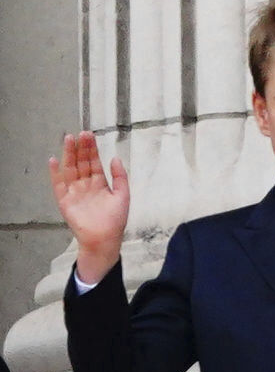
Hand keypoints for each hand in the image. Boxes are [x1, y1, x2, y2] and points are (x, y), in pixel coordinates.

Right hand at [49, 131, 130, 284]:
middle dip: (81, 148)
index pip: (93, 162)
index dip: (92, 149)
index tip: (90, 135)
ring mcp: (74, 192)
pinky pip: (58, 185)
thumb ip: (120, 177)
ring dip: (69, 155)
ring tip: (69, 139)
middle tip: (81, 133)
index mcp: (99, 183)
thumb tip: (115, 158)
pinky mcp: (64, 201)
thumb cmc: (115, 219)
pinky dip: (55, 173)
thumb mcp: (123, 195)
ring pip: (70, 169)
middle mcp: (85, 185)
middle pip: (81, 163)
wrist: (104, 238)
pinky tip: (54, 160)